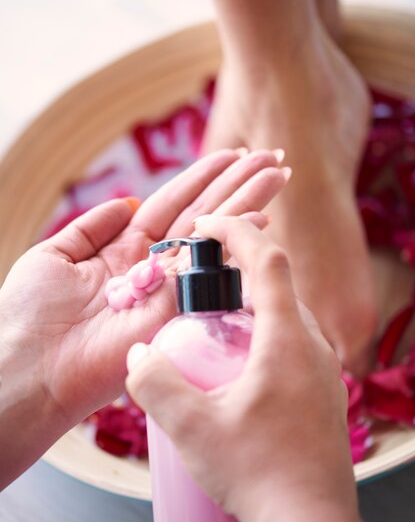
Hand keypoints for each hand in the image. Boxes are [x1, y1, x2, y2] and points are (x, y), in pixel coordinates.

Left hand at [0, 149, 286, 431]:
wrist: (28, 366)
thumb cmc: (28, 314)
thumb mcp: (55, 255)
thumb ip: (92, 227)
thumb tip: (128, 202)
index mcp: (125, 251)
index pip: (172, 205)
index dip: (202, 179)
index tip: (231, 156)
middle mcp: (154, 267)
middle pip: (203, 215)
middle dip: (237, 184)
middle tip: (272, 157)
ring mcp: (169, 287)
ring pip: (215, 235)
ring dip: (248, 201)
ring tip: (279, 172)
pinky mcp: (177, 308)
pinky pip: (212, 267)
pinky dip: (238, 238)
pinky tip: (262, 213)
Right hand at [126, 214, 382, 521]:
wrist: (308, 520)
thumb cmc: (258, 473)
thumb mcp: (192, 427)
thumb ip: (156, 383)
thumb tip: (139, 353)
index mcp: (287, 339)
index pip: (268, 261)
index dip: (238, 231)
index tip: (208, 223)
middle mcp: (313, 345)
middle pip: (278, 284)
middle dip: (239, 268)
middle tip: (201, 277)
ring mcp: (324, 369)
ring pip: (288, 314)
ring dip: (253, 303)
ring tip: (215, 319)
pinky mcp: (323, 390)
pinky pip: (294, 341)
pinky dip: (265, 331)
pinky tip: (240, 363)